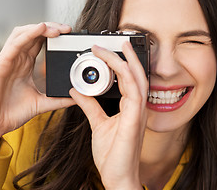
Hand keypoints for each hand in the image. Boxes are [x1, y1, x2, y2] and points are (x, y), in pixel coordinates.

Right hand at [0, 23, 75, 153]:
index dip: (53, 34)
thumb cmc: (11, 113)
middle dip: (51, 27)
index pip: (39, 41)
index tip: (69, 35)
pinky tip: (41, 28)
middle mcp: (16, 59)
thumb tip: (78, 97)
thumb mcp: (42, 104)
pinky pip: (15, 44)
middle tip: (67, 29)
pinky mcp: (0, 65)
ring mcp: (7, 60)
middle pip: (33, 33)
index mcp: (25, 64)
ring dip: (41, 28)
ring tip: (58, 29)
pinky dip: (28, 34)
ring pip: (23, 33)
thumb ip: (59, 100)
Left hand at [69, 42, 147, 189]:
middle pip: (137, 75)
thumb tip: (77, 91)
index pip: (129, 80)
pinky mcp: (134, 120)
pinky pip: (134, 94)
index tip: (112, 50)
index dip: (124, 63)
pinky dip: (127, 77)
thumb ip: (90, 105)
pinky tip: (118, 67)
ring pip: (138, 80)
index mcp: (130, 108)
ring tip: (120, 46)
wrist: (117, 177)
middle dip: (130, 56)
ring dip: (128, 61)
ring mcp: (138, 114)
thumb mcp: (97, 123)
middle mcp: (137, 108)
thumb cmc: (112, 154)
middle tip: (121, 40)